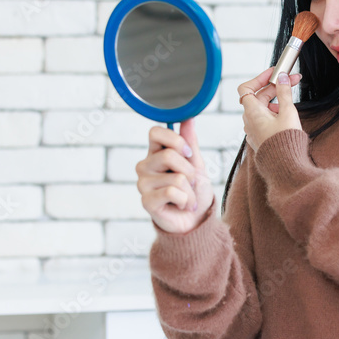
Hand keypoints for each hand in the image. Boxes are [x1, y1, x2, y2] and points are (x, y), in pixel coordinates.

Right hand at [135, 118, 214, 233]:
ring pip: (176, 177)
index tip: (187, 153)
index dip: (175, 140)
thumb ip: (190, 142)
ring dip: (190, 190)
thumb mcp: (196, 164)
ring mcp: (143, 184)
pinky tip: (182, 206)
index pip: (155, 132)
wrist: (196, 220)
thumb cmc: (194, 191)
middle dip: (190, 171)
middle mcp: (145, 166)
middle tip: (191, 183)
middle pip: (169, 155)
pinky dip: (186, 200)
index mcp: (155, 153)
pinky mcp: (146, 201)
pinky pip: (172, 192)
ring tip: (187, 197)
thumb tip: (188, 118)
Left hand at [238, 66, 302, 151]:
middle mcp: (249, 120)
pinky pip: (263, 120)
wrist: (285, 165)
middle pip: (258, 96)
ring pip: (262, 108)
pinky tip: (286, 114)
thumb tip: (282, 77)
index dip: (259, 78)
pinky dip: (273, 112)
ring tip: (291, 100)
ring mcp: (253, 130)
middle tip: (292, 81)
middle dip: (275, 87)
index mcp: (252, 111)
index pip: (246, 87)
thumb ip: (284, 92)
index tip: (274, 73)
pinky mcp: (259, 137)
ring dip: (275, 100)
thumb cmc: (285, 140)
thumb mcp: (288, 112)